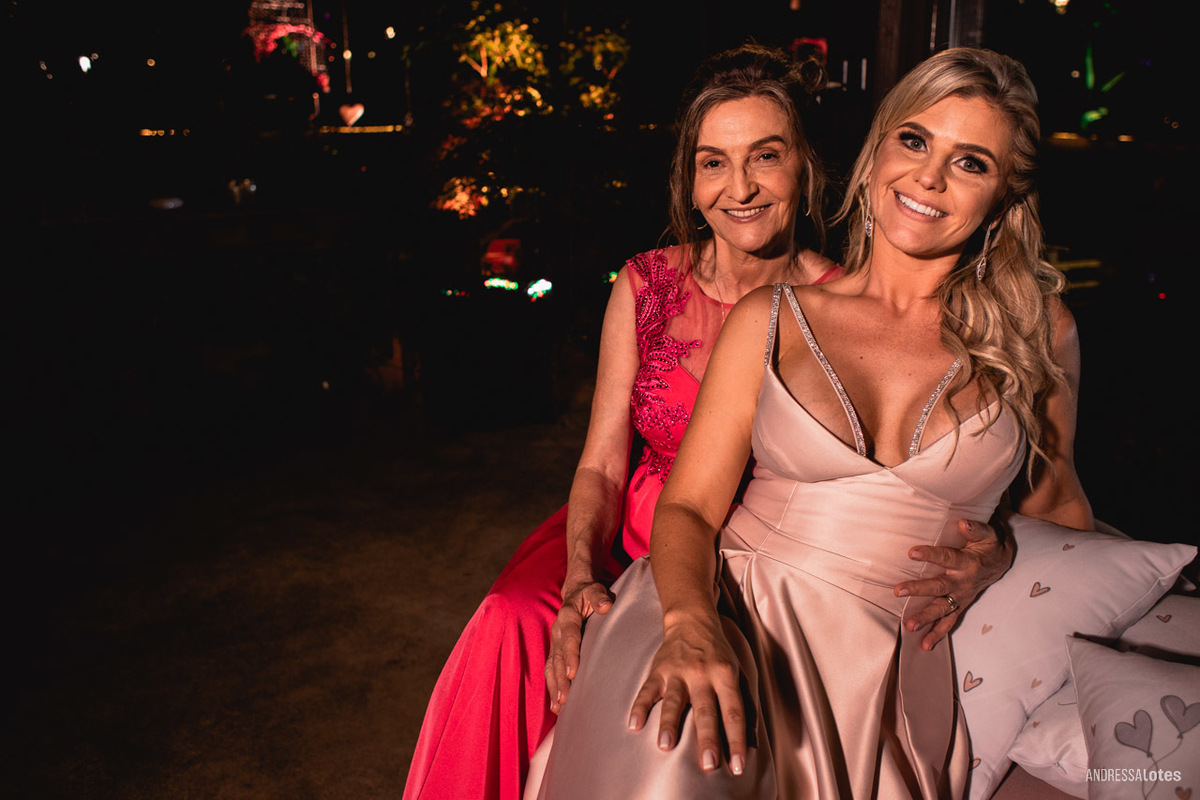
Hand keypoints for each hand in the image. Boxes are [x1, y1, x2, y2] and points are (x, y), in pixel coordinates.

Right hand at [545, 580, 612, 712]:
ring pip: (550, 666)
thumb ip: (599, 596)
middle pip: (557, 657)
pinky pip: (550, 669)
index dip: (570, 655)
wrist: (575, 592)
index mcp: (568, 616)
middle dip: (560, 679)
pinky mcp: (555, 650)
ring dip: (554, 686)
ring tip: (558, 706)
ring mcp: (555, 642)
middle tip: (564, 699)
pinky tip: (556, 705)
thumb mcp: (595, 589)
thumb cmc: (589, 593)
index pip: (570, 637)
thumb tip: (606, 605)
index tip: (572, 673)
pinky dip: (552, 687)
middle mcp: (558, 630)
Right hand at [628, 614, 747, 775]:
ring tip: (666, 746)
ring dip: (670, 724)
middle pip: (706, 711)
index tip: (738, 765)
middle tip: (708, 764)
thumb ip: (742, 702)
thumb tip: (752, 738)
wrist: (692, 621)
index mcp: (725, 676)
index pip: (734, 712)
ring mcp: (678, 672)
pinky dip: (640, 706)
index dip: (737, 739)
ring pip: (674, 701)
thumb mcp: (737, 671)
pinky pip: (648, 690)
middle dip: (708, 738)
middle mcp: (703, 674)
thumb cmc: (718, 653)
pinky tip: (634, 724)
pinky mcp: (659, 670)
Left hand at [895, 518, 1013, 650]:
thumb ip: (977, 528)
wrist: (1003, 561)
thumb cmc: (990, 544)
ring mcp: (962, 596)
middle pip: (940, 587)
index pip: (946, 557)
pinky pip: (950, 621)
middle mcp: (964, 582)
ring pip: (943, 609)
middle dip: (919, 590)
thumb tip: (963, 523)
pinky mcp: (961, 604)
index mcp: (968, 563)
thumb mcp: (988, 534)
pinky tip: (924, 645)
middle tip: (898, 591)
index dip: (930, 555)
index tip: (911, 552)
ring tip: (909, 626)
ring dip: (926, 618)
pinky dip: (938, 634)